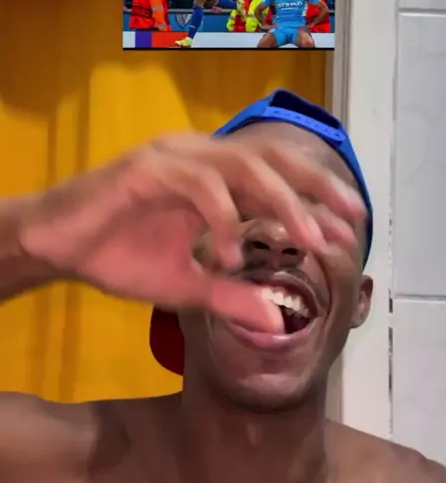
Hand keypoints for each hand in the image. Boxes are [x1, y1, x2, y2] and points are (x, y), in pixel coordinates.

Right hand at [18, 134, 364, 331]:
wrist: (57, 245)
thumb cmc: (118, 256)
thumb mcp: (187, 286)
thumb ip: (232, 298)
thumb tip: (280, 325)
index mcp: (212, 177)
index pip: (274, 177)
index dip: (313, 199)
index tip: (348, 229)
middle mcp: (198, 156)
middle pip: (270, 157)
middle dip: (315, 186)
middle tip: (352, 217)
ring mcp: (173, 157)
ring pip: (242, 165)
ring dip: (279, 202)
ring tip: (305, 241)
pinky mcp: (147, 168)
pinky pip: (198, 186)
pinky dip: (221, 219)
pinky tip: (230, 257)